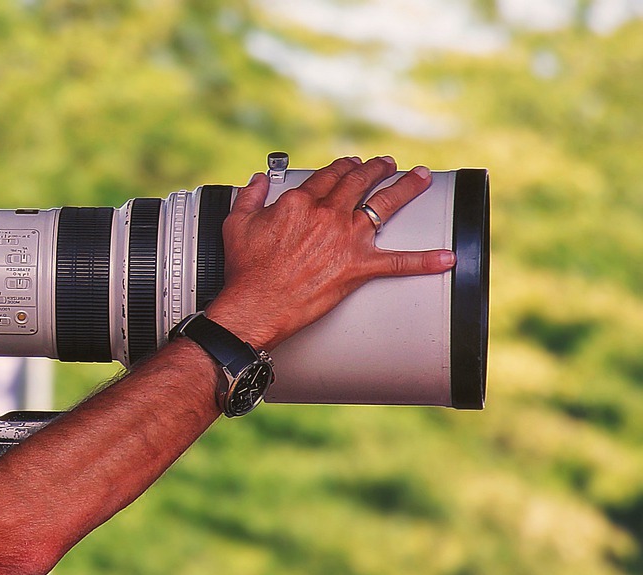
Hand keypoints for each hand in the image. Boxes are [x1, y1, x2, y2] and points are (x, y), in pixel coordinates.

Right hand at [207, 156, 455, 350]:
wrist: (256, 304)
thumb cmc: (246, 269)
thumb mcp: (237, 223)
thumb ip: (249, 196)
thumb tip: (257, 180)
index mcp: (300, 202)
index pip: (328, 176)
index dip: (342, 167)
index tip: (350, 164)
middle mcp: (328, 215)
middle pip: (359, 183)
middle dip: (376, 169)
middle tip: (387, 164)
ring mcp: (346, 239)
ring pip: (384, 205)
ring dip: (406, 187)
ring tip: (419, 178)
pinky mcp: (358, 267)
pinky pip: (398, 263)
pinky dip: (424, 261)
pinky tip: (446, 257)